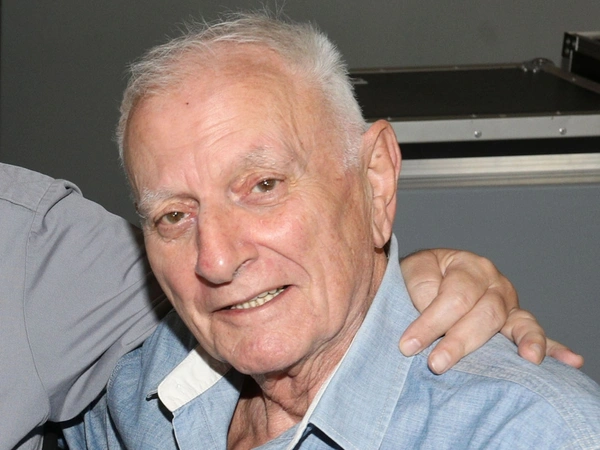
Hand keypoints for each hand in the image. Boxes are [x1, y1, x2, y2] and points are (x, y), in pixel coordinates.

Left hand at [398, 248, 582, 373]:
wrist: (427, 275)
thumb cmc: (418, 277)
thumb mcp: (412, 274)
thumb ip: (420, 290)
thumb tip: (428, 315)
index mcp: (467, 266)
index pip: (455, 297)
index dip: (430, 323)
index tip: (408, 346)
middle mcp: (494, 282)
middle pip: (486, 313)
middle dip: (461, 341)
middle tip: (437, 364)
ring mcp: (509, 302)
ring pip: (517, 323)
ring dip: (522, 342)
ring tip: (528, 359)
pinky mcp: (515, 321)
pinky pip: (534, 333)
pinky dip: (553, 348)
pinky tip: (570, 360)